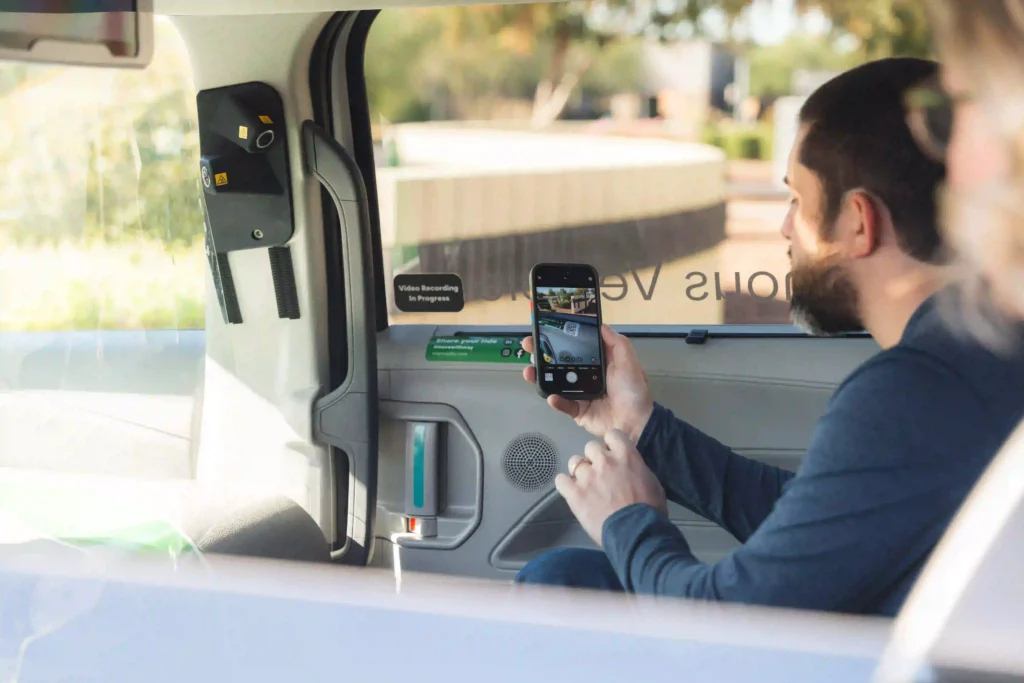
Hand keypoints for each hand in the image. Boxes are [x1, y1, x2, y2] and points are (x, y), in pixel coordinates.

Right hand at [522, 325, 653, 442]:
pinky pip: (563, 404)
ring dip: (540, 376)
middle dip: (542, 354)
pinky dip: (556, 401)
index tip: (545, 329)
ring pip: (555, 383)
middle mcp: (585, 376)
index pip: (574, 347)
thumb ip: (615, 342)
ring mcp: (579, 394)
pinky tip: (551, 396)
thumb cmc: (633, 390)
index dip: (560, 338)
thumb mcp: (627, 360)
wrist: (636, 422)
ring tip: (529, 371)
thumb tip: (600, 325)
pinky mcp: (577, 411)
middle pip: (559, 363)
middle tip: (528, 345)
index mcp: (596, 362)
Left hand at [556, 429, 667, 546]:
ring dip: (580, 472)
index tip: (613, 454)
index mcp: (626, 456)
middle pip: (591, 447)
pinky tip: (572, 492)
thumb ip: (637, 469)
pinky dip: (565, 485)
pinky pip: (560, 480)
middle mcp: (605, 461)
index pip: (613, 434)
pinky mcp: (575, 493)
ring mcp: (588, 477)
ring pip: (575, 462)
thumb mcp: (652, 482)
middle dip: (595, 459)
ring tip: (586, 485)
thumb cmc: (650, 511)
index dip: (611, 444)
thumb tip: (630, 468)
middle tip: (601, 474)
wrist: (637, 533)